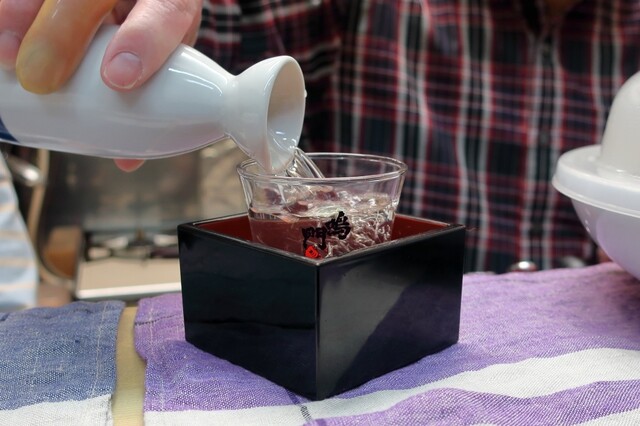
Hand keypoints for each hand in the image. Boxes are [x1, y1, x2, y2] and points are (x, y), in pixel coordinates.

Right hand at [0, 0, 201, 92]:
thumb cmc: (158, 29)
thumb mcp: (167, 58)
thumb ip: (150, 99)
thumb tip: (126, 159)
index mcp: (169, 0)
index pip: (166, 9)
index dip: (142, 40)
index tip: (118, 78)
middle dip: (61, 34)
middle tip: (41, 80)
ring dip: (19, 15)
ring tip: (5, 55)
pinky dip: (9, 12)